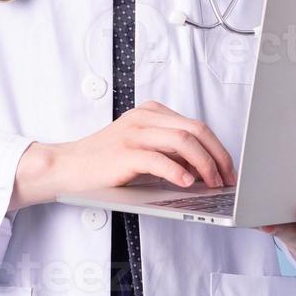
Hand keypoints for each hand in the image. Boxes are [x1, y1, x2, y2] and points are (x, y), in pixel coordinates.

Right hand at [10, 100, 235, 209]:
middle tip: (227, 178)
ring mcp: (134, 133)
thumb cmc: (105, 161)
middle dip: (218, 156)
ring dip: (204, 165)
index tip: (228, 169)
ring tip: (212, 183)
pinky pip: (159, 159)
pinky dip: (178, 171)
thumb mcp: (141, 148)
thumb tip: (203, 167)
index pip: (196, 125)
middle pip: (196, 130)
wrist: (68, 166)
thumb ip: (168, 150)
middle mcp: (145, 117)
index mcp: (152, 112)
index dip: (218, 148)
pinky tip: (187, 183)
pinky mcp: (124, 153)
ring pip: (183, 142)